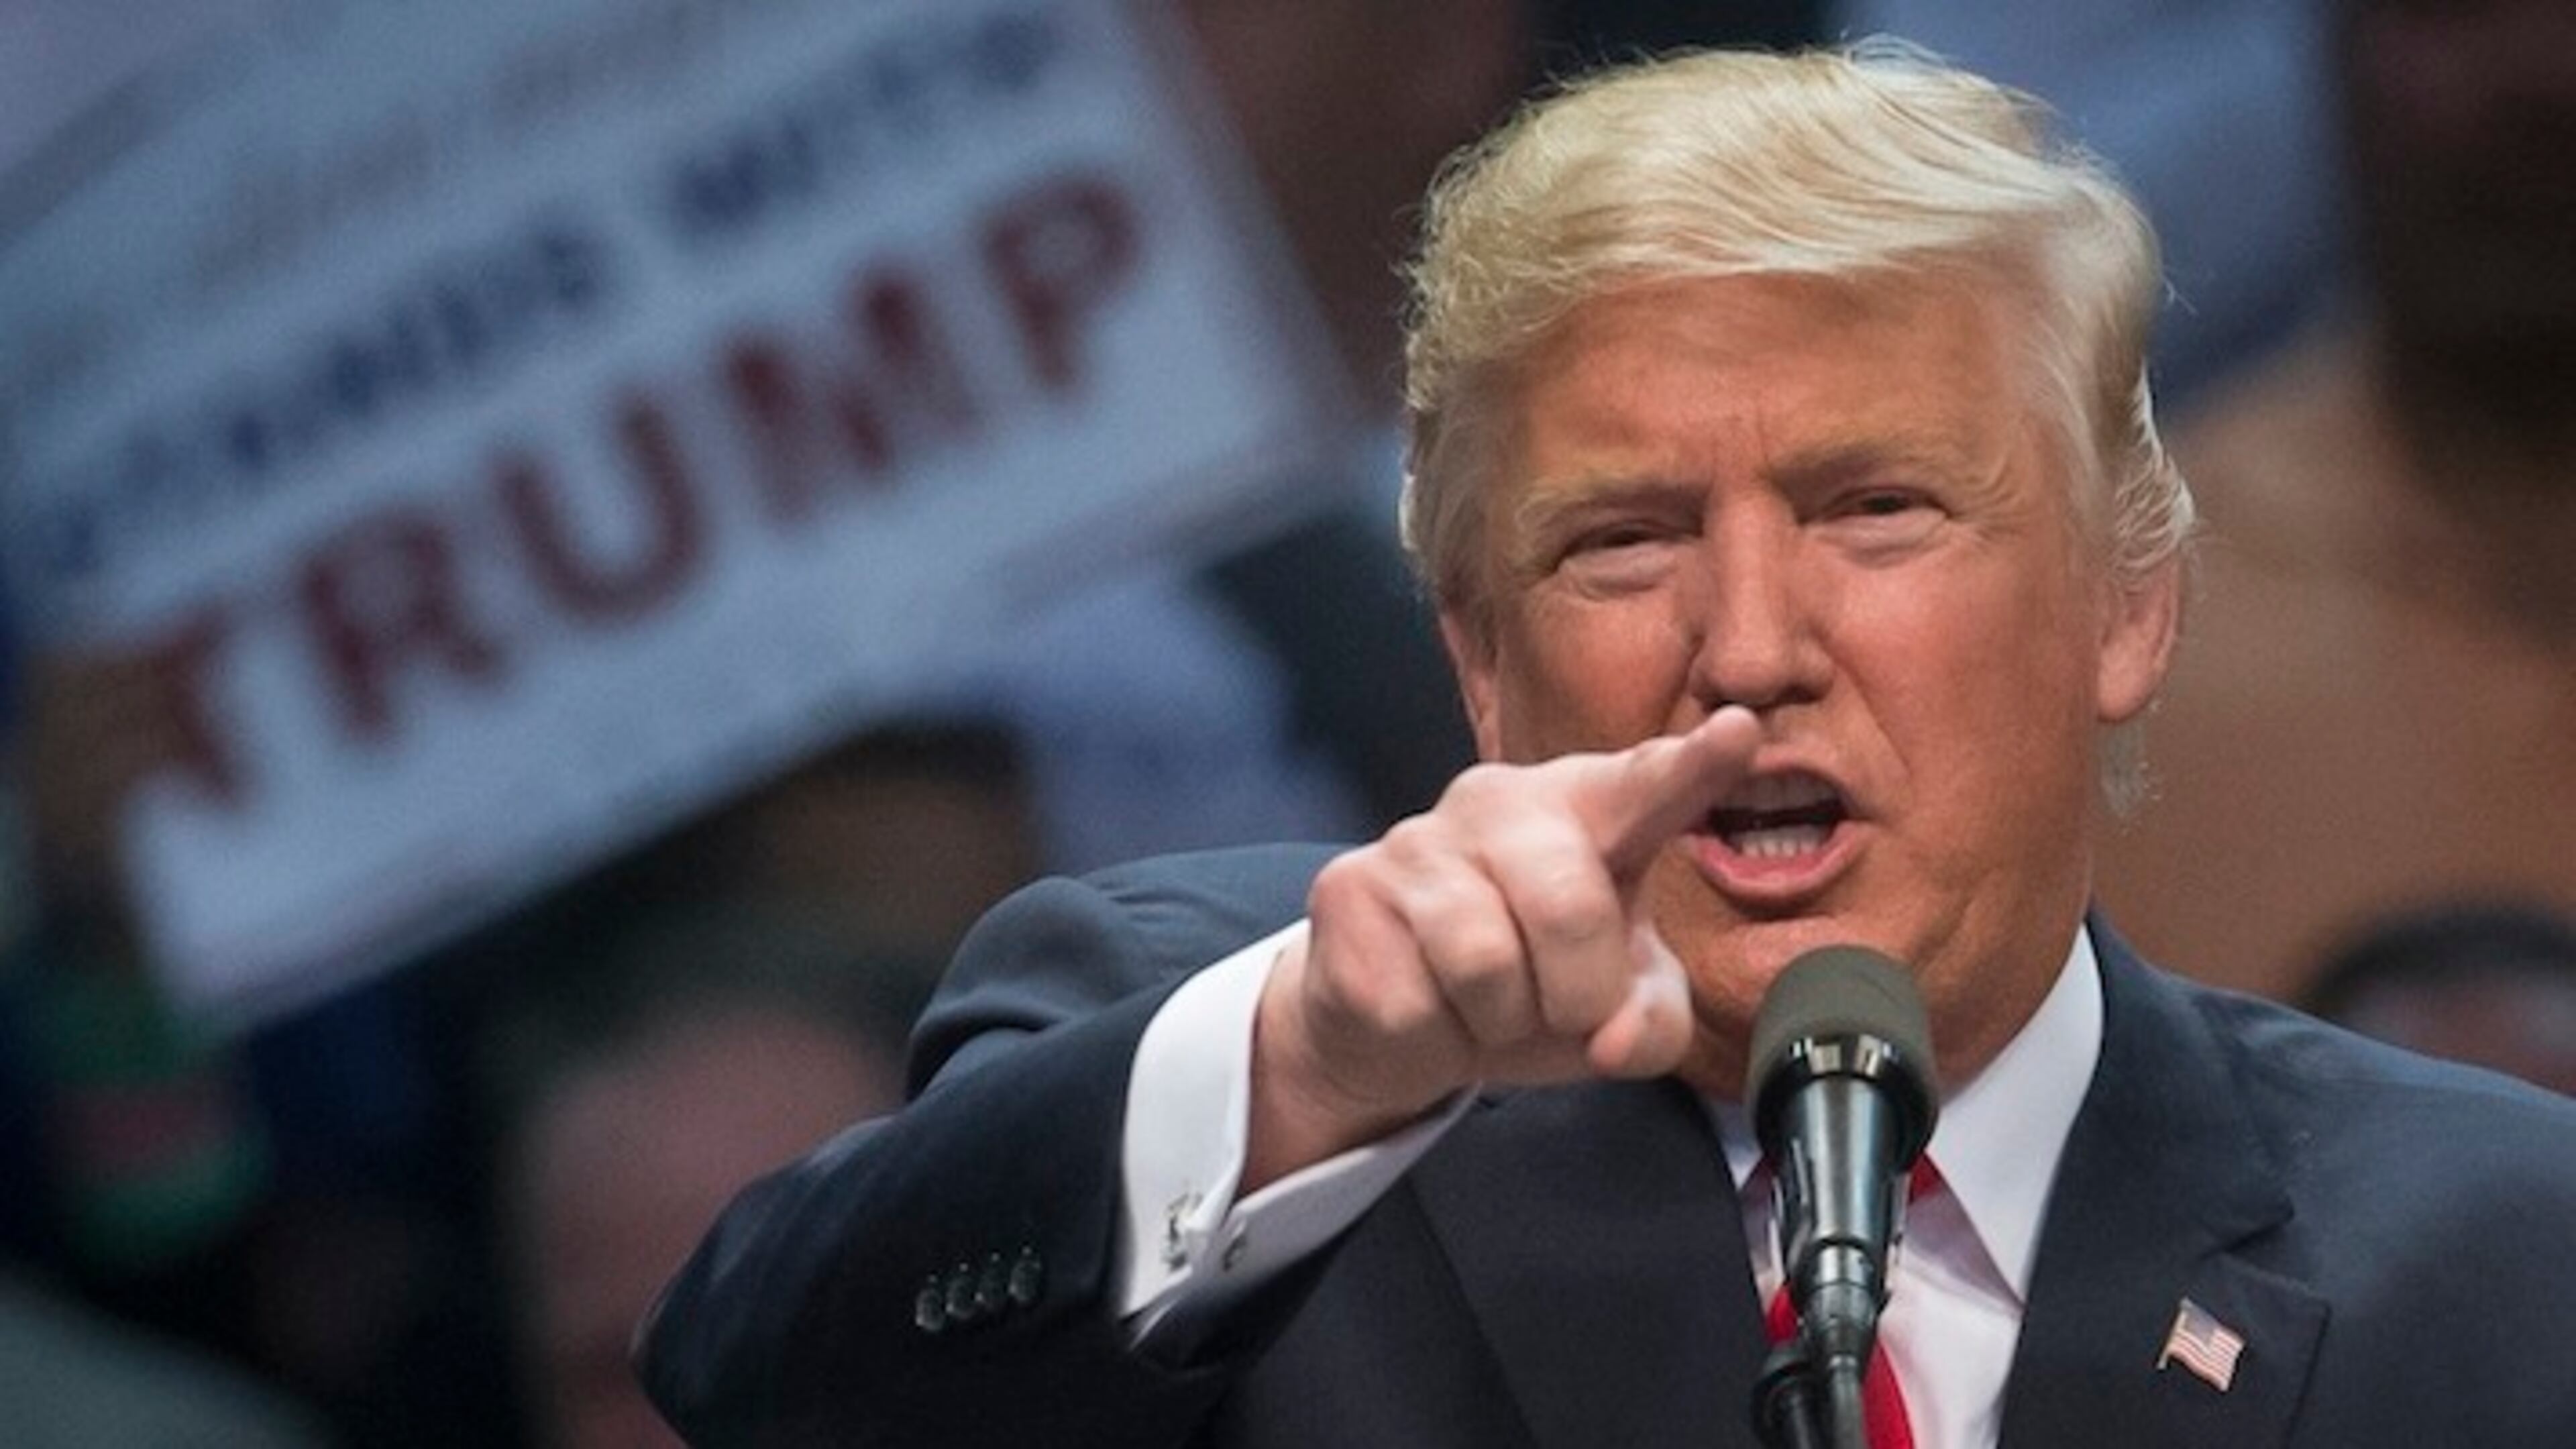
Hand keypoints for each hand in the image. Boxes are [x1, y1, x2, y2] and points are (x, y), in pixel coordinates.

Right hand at [1246, 706, 1761, 1188]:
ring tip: (1488, 1005)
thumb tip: (1607, 1040)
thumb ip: (1651, 1022)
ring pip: (1485, 961)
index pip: (1647, 782)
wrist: (1398, 1021)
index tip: (1740, 730)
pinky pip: (1415, 998)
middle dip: (1579, 992)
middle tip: (1564, 1010)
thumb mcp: (1616, 1012)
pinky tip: (1426, 1005)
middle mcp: (1503, 799)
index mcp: (1589, 810)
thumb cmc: (1534, 987)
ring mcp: (1418, 836)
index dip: (1693, 764)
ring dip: (1500, 1019)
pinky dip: (1435, 1034)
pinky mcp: (1349, 888)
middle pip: (1568, 905)